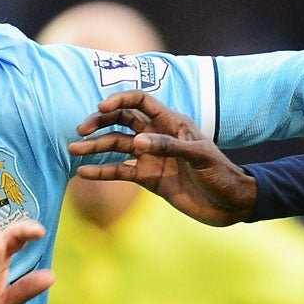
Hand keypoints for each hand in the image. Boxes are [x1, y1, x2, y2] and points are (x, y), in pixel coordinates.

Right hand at [69, 92, 257, 224]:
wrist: (230, 203)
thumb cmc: (221, 174)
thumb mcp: (199, 156)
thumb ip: (169, 147)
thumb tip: (137, 142)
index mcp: (171, 122)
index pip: (140, 101)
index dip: (120, 100)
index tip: (102, 107)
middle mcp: (157, 136)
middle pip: (122, 120)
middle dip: (100, 122)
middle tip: (81, 131)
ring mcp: (151, 156)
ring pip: (117, 146)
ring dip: (95, 147)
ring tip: (73, 150)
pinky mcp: (149, 178)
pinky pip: (121, 171)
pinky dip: (103, 171)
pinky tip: (84, 172)